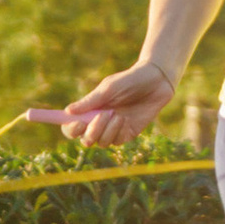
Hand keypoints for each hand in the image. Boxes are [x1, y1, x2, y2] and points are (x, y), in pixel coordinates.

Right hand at [36, 60, 176, 150]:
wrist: (156, 81)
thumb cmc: (129, 81)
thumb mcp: (108, 88)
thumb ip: (90, 101)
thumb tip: (68, 111)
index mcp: (89, 110)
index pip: (72, 126)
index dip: (70, 128)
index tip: (77, 123)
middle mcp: (98, 122)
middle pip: (84, 139)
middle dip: (89, 132)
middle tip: (98, 118)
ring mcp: (113, 130)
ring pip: (100, 143)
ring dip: (106, 130)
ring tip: (117, 114)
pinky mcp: (127, 134)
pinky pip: (116, 141)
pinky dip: (117, 131)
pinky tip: (124, 119)